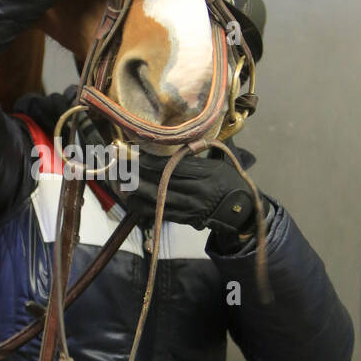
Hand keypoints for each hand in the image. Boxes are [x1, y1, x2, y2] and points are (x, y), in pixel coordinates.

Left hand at [122, 148, 256, 241]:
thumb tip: (169, 142)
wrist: (241, 209)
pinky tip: (131, 198)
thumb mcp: (217, 162)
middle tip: (120, 165)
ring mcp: (190, 207)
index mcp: (206, 173)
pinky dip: (142, 206)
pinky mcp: (185, 218)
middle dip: (137, 174)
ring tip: (121, 181)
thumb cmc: (228, 180)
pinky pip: (159, 213)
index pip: (172, 166)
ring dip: (135, 191)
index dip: (150, 161)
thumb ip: (195, 154)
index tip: (134, 154)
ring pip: (157, 199)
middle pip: (161, 182)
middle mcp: (198, 191)